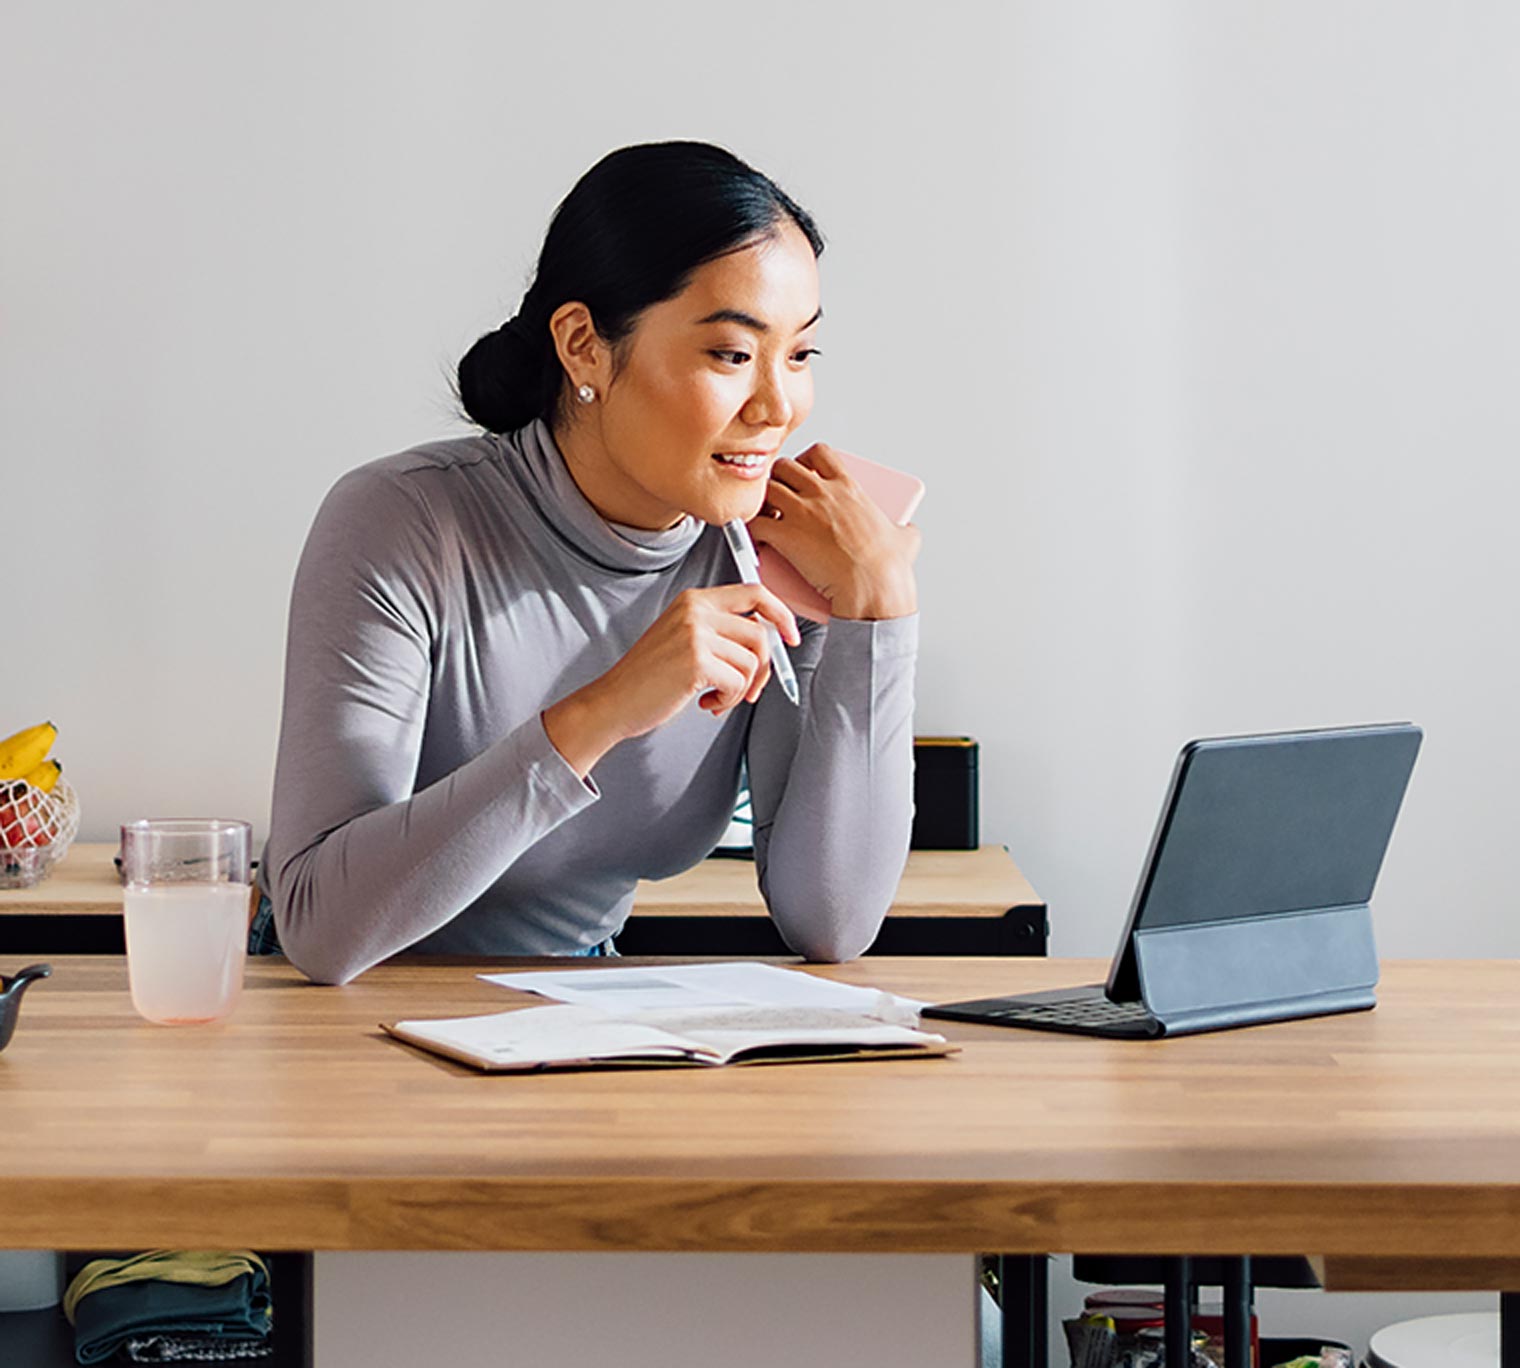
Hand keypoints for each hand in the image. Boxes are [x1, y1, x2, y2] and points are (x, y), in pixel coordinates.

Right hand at [542, 584, 800, 777]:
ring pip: (752, 661)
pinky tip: (705, 703)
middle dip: (762, 668)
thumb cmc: (650, 678)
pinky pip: (738, 682)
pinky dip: (728, 699)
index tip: (792, 638)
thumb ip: (721, 631)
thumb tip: (772, 639)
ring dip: (740, 689)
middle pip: (761, 633)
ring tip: (715, 698)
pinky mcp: (696, 661)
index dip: (781, 614)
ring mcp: (695, 634)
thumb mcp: (684, 638)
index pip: (754, 592)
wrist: (614, 701)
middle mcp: (696, 610)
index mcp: (694, 600)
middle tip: (746, 691)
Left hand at [748, 443, 920, 619]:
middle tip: (780, 497)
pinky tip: (756, 540)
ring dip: (762, 503)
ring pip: (766, 490)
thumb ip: (904, 529)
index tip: (804, 471)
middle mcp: (821, 493)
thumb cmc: (888, 566)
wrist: (872, 586)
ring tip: (766, 518)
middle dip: (778, 480)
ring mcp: (801, 512)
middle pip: (785, 467)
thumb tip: (908, 531)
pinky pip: (755, 523)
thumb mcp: (905, 539)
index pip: (820, 453)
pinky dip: (751, 530)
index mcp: (848, 487)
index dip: (806, 460)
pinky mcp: (785, 536)